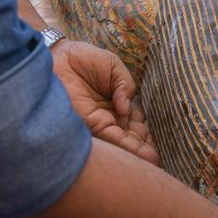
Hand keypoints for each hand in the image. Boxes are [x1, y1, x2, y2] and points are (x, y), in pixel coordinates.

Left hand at [52, 40, 159, 165]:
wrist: (59, 56)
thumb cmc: (84, 60)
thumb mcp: (114, 68)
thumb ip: (126, 87)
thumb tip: (128, 109)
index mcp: (115, 103)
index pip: (134, 122)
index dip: (145, 132)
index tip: (158, 142)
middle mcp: (108, 116)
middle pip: (129, 136)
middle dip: (144, 147)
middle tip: (158, 158)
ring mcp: (98, 122)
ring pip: (121, 141)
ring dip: (137, 152)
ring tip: (154, 161)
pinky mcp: (88, 124)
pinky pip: (110, 137)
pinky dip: (125, 146)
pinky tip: (139, 153)